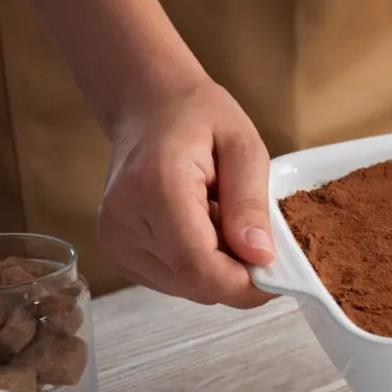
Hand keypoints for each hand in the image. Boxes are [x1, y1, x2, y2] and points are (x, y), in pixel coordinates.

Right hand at [98, 79, 275, 307]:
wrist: (147, 104)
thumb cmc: (198, 116)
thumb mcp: (243, 146)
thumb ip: (250, 203)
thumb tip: (260, 257)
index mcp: (156, 187)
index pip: (198, 265)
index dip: (242, 285)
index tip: (277, 278)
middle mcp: (124, 219)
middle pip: (193, 281)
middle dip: (236, 275)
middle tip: (257, 240)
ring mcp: (114, 238)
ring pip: (184, 286)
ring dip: (217, 270)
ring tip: (224, 223)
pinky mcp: (116, 250)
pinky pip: (170, 279)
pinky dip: (197, 266)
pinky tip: (203, 230)